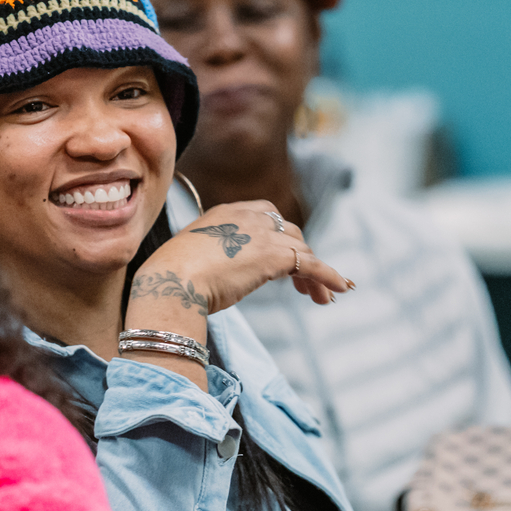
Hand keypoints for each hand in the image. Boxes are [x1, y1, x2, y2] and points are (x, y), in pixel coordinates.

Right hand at [121, 200, 350, 384]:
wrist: (171, 282)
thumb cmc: (171, 279)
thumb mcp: (193, 258)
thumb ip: (212, 258)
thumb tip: (216, 277)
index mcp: (226, 213)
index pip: (267, 217)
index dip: (281, 237)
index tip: (285, 259)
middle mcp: (247, 216)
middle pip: (289, 232)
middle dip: (300, 257)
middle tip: (305, 286)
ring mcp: (263, 234)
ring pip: (302, 249)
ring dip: (314, 273)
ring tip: (320, 297)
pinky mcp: (276, 255)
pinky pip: (312, 264)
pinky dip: (329, 276)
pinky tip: (338, 289)